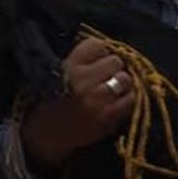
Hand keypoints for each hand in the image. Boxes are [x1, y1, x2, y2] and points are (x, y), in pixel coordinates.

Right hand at [19, 38, 133, 173]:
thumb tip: (108, 50)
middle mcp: (83, 79)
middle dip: (113, 68)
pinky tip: (117, 102)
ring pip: (125, 78)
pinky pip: (130, 99)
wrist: (47, 133)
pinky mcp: (108, 115)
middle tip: (107, 77)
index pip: (96, 45)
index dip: (100, 52)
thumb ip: (82, 61)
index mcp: (68, 66)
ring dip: (122, 83)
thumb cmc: (53, 101)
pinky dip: (127, 99)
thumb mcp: (59, 73)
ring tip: (113, 89)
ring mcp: (96, 98)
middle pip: (115, 61)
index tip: (98, 59)